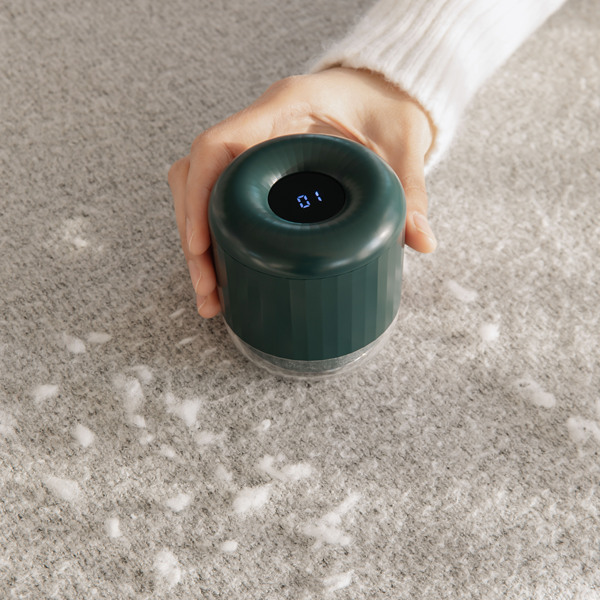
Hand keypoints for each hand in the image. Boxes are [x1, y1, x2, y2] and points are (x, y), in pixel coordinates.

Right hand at [169, 67, 436, 317]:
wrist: (383, 88)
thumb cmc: (388, 105)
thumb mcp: (402, 145)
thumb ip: (409, 191)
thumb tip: (421, 243)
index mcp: (283, 108)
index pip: (216, 146)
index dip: (199, 196)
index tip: (200, 247)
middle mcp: (257, 126)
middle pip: (196, 176)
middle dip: (193, 235)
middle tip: (208, 289)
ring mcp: (253, 145)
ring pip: (200, 188)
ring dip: (198, 240)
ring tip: (211, 293)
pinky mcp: (258, 166)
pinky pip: (219, 195)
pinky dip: (215, 234)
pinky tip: (225, 270)